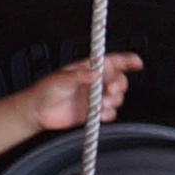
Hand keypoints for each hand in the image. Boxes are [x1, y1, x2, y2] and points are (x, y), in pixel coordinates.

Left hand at [23, 51, 141, 134]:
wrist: (37, 112)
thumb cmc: (45, 90)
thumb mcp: (61, 78)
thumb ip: (79, 76)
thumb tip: (95, 74)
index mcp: (88, 69)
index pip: (111, 62)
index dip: (126, 60)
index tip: (137, 62)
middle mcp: (94, 83)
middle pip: (118, 81)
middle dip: (118, 86)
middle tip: (110, 91)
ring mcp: (94, 98)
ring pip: (116, 98)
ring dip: (113, 101)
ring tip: (101, 104)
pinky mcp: (92, 112)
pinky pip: (108, 113)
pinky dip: (107, 114)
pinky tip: (99, 114)